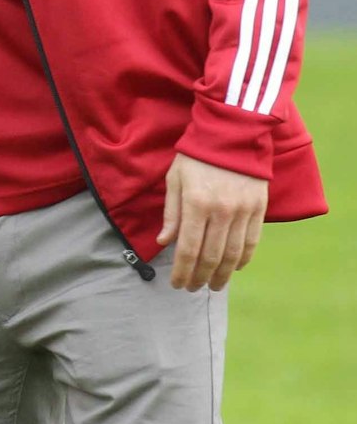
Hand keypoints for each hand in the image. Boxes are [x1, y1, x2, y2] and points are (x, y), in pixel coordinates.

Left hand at [156, 153, 267, 291]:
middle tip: (192, 288)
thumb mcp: (174, 179)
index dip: (182, 271)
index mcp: (196, 203)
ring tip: (212, 286)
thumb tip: (164, 242)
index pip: (188, 248)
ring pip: (233, 254)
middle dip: (200, 277)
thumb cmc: (195, 156)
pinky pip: (251, 242)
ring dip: (222, 274)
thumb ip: (171, 213)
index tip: (176, 284)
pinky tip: (233, 269)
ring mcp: (243, 211)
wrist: (232, 135)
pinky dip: (242, 259)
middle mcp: (221, 211)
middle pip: (211, 256)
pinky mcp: (259, 209)